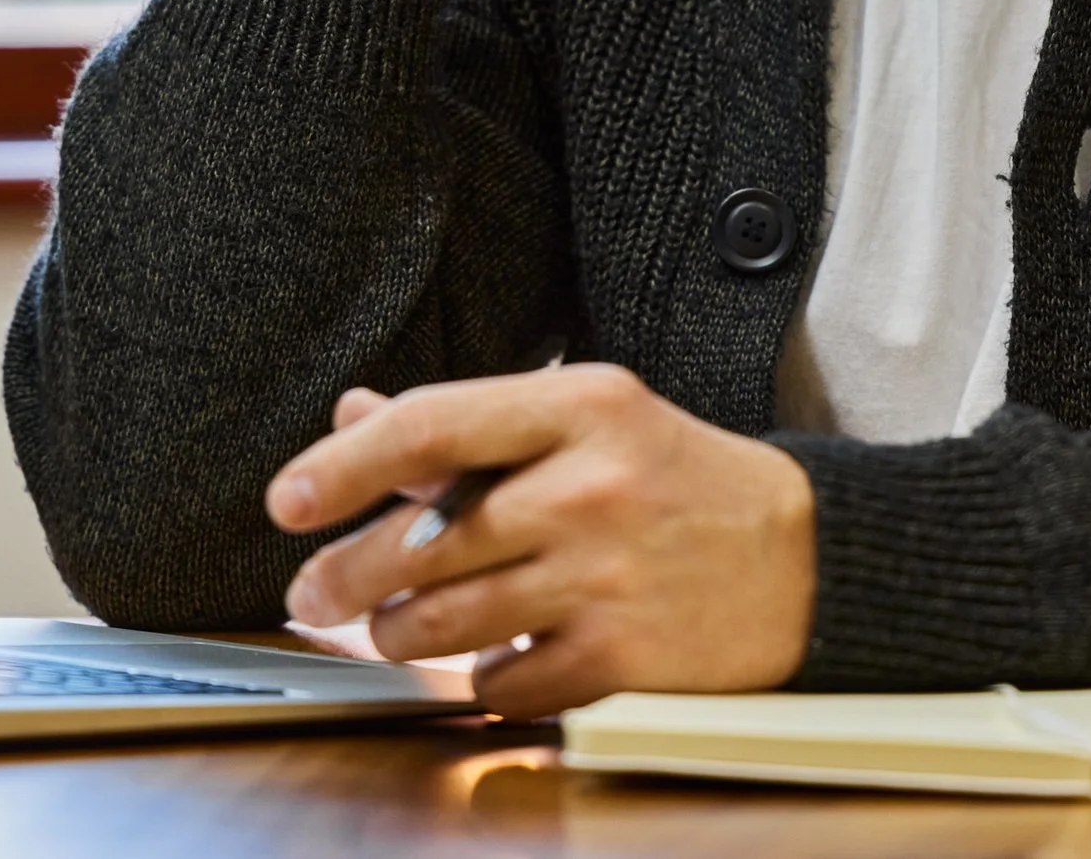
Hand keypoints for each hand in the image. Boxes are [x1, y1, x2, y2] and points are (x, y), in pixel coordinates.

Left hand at [266, 364, 815, 717]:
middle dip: (346, 576)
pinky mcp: (622, 660)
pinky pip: (503, 684)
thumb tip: (352, 418)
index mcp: (582, 407)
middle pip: (423, 541)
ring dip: (400, 632)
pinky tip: (494, 655)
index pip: (433, 426)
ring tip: (398, 623)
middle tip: (312, 592)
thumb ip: (469, 424)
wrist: (803, 556)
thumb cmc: (675, 477)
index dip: (344, 466)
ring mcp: (606, 577)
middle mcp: (590, 487)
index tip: (287, 500)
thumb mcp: (585, 418)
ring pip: (446, 621)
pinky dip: (482, 677)